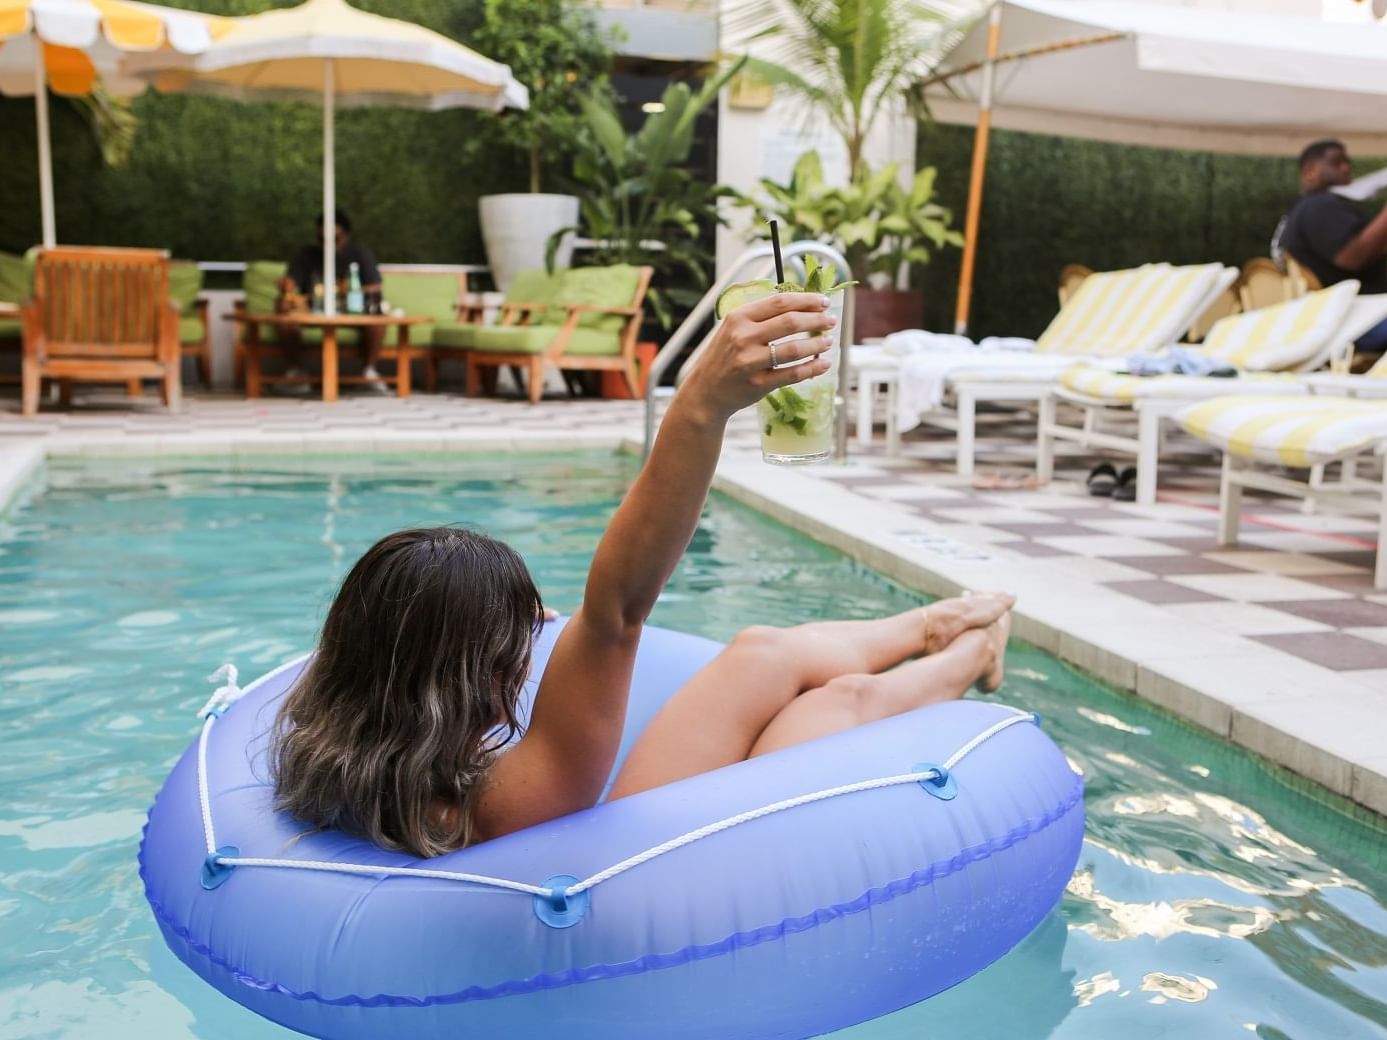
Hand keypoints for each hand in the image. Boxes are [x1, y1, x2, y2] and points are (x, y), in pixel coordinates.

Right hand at [678, 292, 835, 420]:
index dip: (806, 300)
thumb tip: (801, 305)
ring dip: (817, 344)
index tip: (823, 301)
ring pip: (794, 349)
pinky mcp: (758, 384)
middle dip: (816, 320)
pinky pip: (792, 374)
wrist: (705, 391)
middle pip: (790, 322)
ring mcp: (750, 361)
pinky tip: (823, 364)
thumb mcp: (734, 328)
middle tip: (831, 320)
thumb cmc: (725, 356)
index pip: (780, 302)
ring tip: (828, 341)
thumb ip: (760, 316)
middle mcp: (743, 337)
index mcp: (739, 317)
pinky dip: (812, 369)